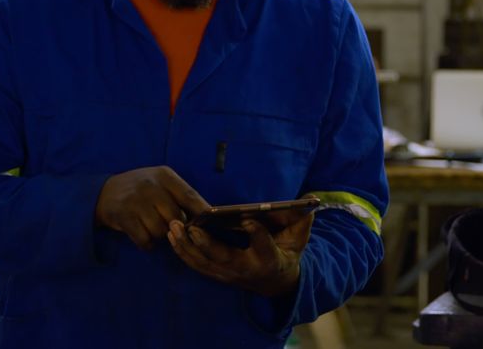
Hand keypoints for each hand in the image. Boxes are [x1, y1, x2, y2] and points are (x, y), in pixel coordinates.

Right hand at [95, 166, 210, 250]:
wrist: (103, 193)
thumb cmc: (141, 191)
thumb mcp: (160, 183)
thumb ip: (181, 196)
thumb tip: (207, 217)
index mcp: (164, 176)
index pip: (190, 196)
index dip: (202, 213)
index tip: (210, 225)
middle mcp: (150, 186)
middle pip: (176, 218)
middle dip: (176, 228)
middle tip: (169, 227)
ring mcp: (136, 201)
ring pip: (160, 231)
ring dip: (159, 236)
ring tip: (152, 228)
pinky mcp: (123, 217)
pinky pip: (145, 240)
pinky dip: (146, 243)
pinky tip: (142, 234)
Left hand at [167, 199, 315, 297]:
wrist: (277, 282)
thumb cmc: (287, 252)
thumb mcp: (298, 237)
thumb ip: (302, 220)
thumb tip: (310, 199)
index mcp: (270, 259)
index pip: (264, 246)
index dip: (257, 234)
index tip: (249, 220)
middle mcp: (247, 270)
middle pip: (224, 258)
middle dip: (206, 244)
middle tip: (192, 226)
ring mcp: (229, 275)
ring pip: (204, 263)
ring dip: (186, 246)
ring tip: (173, 226)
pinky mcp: (217, 275)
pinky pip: (196, 265)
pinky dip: (182, 251)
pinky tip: (172, 235)